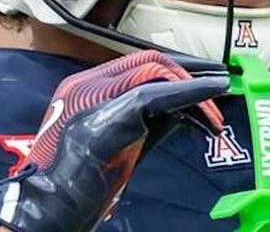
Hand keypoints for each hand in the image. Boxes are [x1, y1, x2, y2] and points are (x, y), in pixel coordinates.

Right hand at [0, 50, 227, 231]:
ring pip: (159, 75)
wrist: (50, 206)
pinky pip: (161, 93)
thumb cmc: (78, 183)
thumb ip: (142, 123)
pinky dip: (192, 91)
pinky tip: (214, 91)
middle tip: (219, 87)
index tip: (201, 80)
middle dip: (189, 74)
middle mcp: (90, 83)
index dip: (174, 69)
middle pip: (151, 63)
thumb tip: (184, 112)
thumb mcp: (112, 144)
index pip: (136, 64)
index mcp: (84, 87)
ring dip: (195, 93)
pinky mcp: (116, 112)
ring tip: (216, 119)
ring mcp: (99, 94)